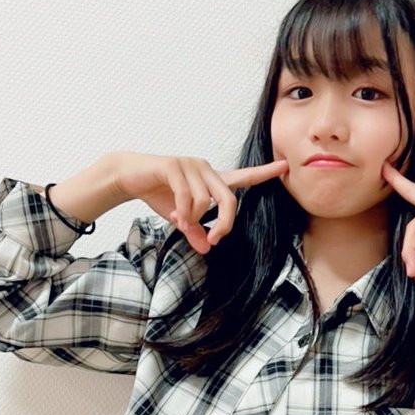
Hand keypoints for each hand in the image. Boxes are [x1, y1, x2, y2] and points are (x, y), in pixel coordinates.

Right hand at [112, 152, 288, 252]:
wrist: (129, 177)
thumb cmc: (158, 194)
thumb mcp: (180, 218)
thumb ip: (196, 231)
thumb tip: (207, 248)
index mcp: (211, 180)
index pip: (243, 177)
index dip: (264, 173)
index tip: (285, 166)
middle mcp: (206, 169)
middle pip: (230, 200)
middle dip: (225, 223)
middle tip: (214, 239)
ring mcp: (191, 165)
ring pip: (205, 202)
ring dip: (193, 220)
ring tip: (179, 222)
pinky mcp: (174, 166)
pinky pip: (187, 198)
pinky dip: (183, 213)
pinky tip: (174, 216)